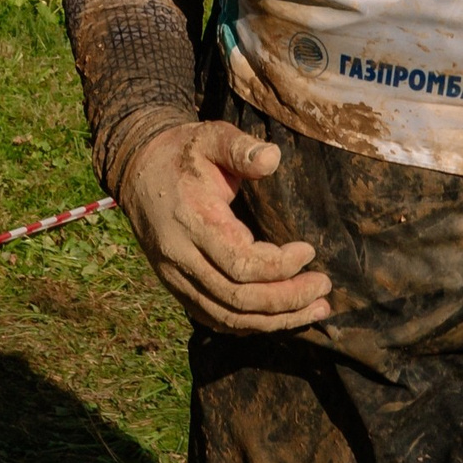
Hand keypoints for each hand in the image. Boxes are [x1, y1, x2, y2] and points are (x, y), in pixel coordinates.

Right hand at [117, 121, 332, 333]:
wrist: (138, 169)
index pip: (239, 264)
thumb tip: (273, 159)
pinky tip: (282, 317)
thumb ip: (240, 148)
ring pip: (228, 317)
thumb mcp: (210, 137)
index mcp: (192, 221)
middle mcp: (180, 257)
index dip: (280, 266)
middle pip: (237, 299)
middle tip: (323, 285)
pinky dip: (251, 324)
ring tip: (316, 310)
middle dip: (287, 299)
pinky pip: (216, 319)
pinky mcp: (178, 287)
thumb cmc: (182, 153)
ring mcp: (176, 277)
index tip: (309, 251)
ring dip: (276, 320)